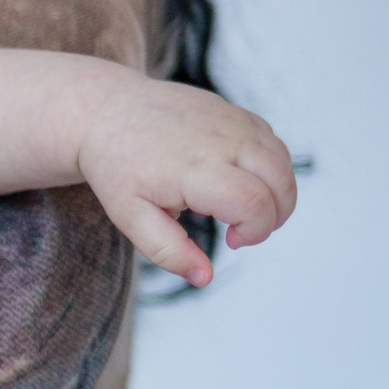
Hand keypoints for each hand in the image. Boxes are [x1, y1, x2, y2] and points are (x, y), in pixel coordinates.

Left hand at [80, 79, 297, 285]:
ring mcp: (232, 120)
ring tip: (241, 207)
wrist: (106, 112)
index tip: (232, 240)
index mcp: (196, 168)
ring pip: (282, 160)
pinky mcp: (234, 110)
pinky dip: (269, 167)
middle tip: (242, 228)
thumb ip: (169, 251)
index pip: (255, 205)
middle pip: (280, 183)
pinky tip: (238, 180)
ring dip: (276, 192)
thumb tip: (205, 278)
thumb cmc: (117, 165)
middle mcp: (222, 139)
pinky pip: (271, 141)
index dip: (255, 232)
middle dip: (275, 216)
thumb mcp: (130, 217)